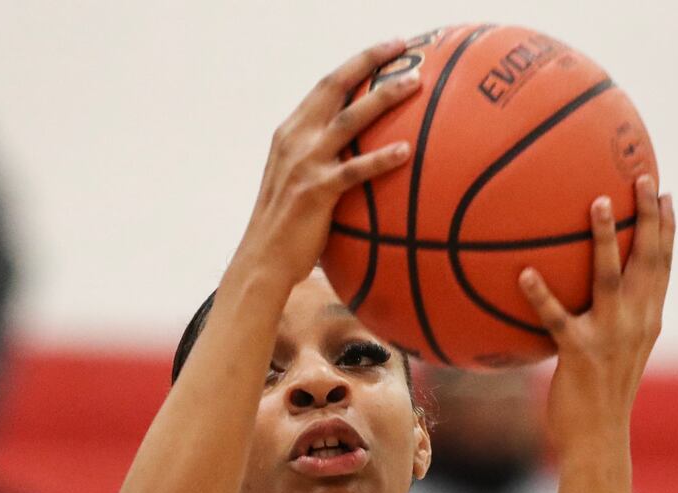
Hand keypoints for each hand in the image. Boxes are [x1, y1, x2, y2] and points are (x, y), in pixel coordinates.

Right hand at [231, 39, 420, 290]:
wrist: (262, 261)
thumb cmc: (286, 228)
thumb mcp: (295, 182)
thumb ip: (320, 162)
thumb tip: (359, 158)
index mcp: (289, 134)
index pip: (324, 87)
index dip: (356, 64)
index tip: (386, 48)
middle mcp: (294, 140)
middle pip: (335, 87)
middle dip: (369, 61)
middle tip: (402, 47)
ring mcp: (304, 164)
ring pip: (350, 119)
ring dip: (384, 97)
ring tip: (415, 84)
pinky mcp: (316, 192)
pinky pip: (355, 169)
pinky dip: (382, 158)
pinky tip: (406, 151)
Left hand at [519, 175, 674, 457]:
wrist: (598, 439)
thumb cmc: (598, 397)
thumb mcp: (615, 354)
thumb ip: (609, 320)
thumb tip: (586, 293)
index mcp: (648, 320)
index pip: (663, 265)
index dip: (666, 227)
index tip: (665, 192)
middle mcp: (636, 322)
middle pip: (648, 259)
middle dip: (648, 216)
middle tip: (642, 178)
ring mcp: (610, 336)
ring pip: (609, 277)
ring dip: (603, 238)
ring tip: (595, 202)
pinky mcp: (579, 354)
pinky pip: (556, 317)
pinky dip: (540, 294)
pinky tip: (523, 273)